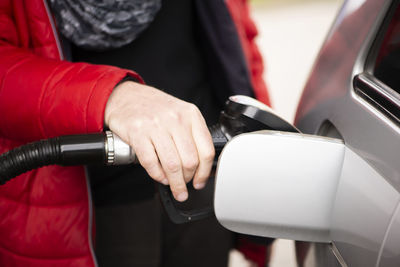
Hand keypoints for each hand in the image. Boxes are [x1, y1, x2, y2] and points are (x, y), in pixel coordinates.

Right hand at [104, 81, 214, 201]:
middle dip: (188, 180)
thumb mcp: (180, 114)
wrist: (126, 96)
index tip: (200, 181)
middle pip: (190, 161)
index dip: (204, 172)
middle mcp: (176, 119)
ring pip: (172, 165)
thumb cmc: (154, 108)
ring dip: (174, 183)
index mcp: (191, 115)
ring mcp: (156, 126)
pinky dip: (157, 175)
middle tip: (184, 186)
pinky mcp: (137, 133)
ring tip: (174, 187)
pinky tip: (159, 176)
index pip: (206, 150)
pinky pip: (151, 162)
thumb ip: (191, 136)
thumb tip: (200, 167)